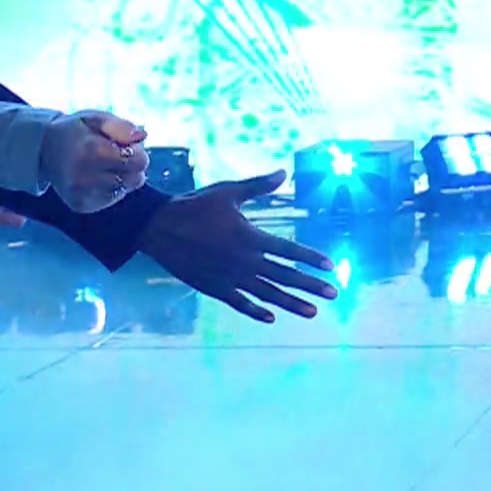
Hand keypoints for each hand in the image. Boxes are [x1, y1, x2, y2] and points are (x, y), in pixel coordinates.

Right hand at [40, 111, 150, 212]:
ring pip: (124, 190)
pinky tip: (96, 177)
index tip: (123, 146)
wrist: (43, 150)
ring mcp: (81, 194)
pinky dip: (111, 189)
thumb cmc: (77, 132)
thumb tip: (142, 136)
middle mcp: (84, 177)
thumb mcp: (98, 119)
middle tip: (114, 155)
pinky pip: (111, 198)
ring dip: (121, 178)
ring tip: (103, 166)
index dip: (137, 152)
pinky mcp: (81, 205)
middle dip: (132, 166)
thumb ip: (122, 126)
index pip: (139, 162)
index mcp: (91, 151)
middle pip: (135, 179)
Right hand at [138, 170, 337, 323]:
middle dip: (311, 286)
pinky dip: (255, 311)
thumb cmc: (194, 206)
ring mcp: (229, 277)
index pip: (289, 250)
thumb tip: (284, 172)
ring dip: (291, 304)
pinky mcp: (213, 287)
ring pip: (267, 294)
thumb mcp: (228, 192)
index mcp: (251, 237)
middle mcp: (244, 260)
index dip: (312, 258)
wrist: (157, 227)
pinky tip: (271, 318)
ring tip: (313, 312)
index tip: (331, 267)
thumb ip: (259, 186)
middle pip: (285, 276)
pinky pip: (239, 303)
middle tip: (334, 294)